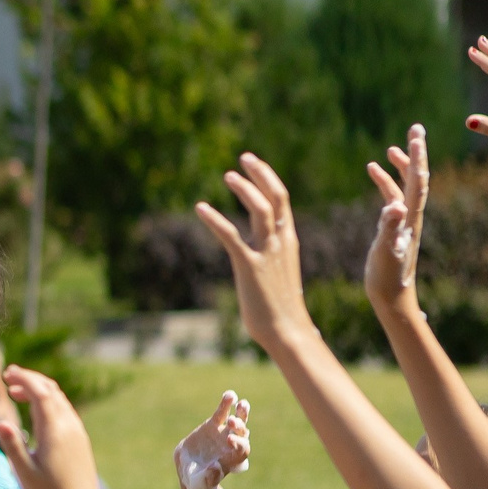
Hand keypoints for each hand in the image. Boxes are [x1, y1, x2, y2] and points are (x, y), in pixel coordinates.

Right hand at [0, 366, 104, 488]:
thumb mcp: (24, 472)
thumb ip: (13, 445)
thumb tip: (0, 422)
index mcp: (54, 431)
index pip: (40, 392)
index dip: (24, 379)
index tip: (7, 374)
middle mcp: (69, 426)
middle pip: (51, 390)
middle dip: (31, 379)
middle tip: (9, 377)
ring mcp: (77, 432)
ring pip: (59, 399)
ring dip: (39, 390)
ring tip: (17, 393)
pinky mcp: (80, 439)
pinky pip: (64, 410)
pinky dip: (48, 402)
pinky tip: (35, 411)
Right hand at [173, 391, 250, 488]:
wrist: (189, 467)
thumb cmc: (196, 480)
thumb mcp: (199, 483)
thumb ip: (208, 478)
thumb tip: (216, 468)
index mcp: (232, 460)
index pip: (242, 451)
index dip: (239, 444)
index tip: (230, 440)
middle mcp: (232, 446)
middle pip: (243, 436)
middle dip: (240, 428)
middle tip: (233, 422)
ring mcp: (224, 433)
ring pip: (238, 423)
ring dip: (242, 414)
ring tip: (241, 404)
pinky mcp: (214, 425)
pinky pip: (222, 413)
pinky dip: (226, 404)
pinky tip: (230, 395)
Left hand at [194, 154, 315, 352]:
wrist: (287, 330)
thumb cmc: (281, 307)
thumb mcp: (277, 273)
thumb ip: (270, 257)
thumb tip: (258, 255)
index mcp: (287, 240)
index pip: (281, 201)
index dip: (267, 179)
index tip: (253, 164)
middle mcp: (280, 241)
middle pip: (275, 197)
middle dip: (261, 174)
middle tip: (244, 157)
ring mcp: (267, 252)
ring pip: (259, 210)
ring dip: (244, 189)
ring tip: (227, 175)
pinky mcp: (250, 266)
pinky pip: (231, 235)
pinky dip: (215, 218)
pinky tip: (200, 207)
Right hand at [363, 124, 428, 307]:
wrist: (392, 295)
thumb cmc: (388, 276)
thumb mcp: (387, 251)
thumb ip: (390, 227)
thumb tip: (395, 205)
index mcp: (411, 217)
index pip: (416, 181)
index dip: (417, 158)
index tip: (416, 135)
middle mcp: (411, 215)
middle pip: (416, 178)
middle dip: (416, 154)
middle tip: (416, 129)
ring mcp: (403, 220)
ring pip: (404, 186)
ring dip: (400, 166)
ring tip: (392, 148)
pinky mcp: (393, 226)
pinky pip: (391, 197)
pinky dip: (384, 182)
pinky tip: (374, 172)